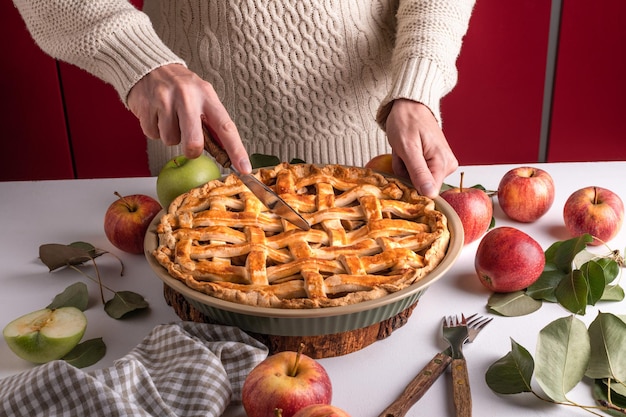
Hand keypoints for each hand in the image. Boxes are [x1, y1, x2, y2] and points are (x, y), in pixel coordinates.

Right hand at [127, 64, 251, 172]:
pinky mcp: (146, 107)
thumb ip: (212, 122)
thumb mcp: (202, 97)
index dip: (236, 150)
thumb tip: (226, 152)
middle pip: (194, 142)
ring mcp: (165, 101)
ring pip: (171, 141)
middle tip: (189, 142)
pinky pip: (153, 135)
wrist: (149, 67)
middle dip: (192, 150)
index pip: (226, 127)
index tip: (244, 168)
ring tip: (169, 117)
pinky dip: (154, 130)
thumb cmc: (181, 88)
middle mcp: (187, 97)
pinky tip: (157, 115)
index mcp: (207, 96)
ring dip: (170, 136)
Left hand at [385, 99, 457, 197]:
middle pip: (421, 186)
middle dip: (406, 173)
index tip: (403, 171)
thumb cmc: (407, 121)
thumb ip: (419, 173)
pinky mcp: (434, 162)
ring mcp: (441, 164)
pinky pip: (416, 171)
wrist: (409, 104)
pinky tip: (406, 151)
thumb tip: (430, 195)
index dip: (412, 187)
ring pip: (416, 179)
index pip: (430, 193)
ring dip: (404, 167)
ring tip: (404, 150)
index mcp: (444, 164)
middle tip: (403, 154)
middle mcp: (448, 166)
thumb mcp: (408, 148)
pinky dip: (406, 163)